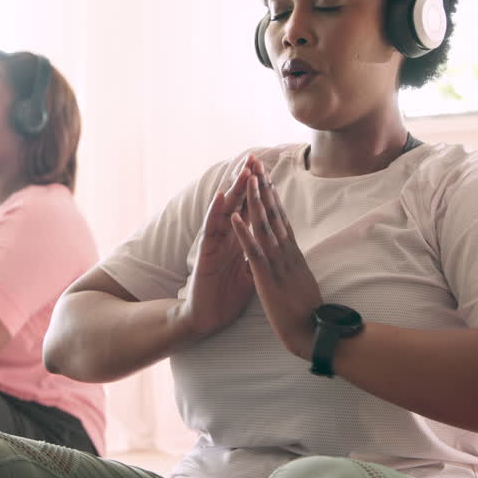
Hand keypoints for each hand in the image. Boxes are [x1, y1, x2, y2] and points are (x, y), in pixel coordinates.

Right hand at [176, 157, 254, 340]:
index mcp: (240, 243)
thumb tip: (271, 248)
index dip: (260, 193)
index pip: (251, 212)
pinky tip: (220, 197)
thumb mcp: (249, 274)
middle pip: (238, 205)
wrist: (206, 319)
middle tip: (255, 158)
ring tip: (242, 169)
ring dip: (233, 190)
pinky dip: (215, 213)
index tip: (270, 172)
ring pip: (226, 212)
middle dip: (247, 182)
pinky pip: (211, 231)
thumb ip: (257, 258)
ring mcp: (215, 244)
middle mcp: (227, 239)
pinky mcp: (206, 255)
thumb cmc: (225, 297)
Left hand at [230, 155, 322, 358]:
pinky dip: (243, 233)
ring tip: (247, 178)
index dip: (273, 196)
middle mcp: (287, 252)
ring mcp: (278, 263)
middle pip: (274, 214)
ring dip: (255, 201)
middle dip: (264, 188)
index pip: (282, 218)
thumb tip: (293, 252)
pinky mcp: (267, 277)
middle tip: (257, 163)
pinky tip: (235, 216)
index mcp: (293, 253)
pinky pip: (253, 251)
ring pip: (264, 226)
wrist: (313, 332)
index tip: (267, 175)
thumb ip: (294, 263)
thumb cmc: (307, 311)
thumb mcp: (301, 280)